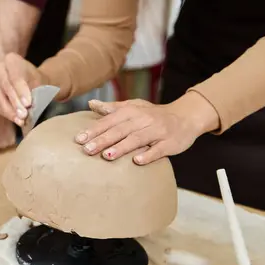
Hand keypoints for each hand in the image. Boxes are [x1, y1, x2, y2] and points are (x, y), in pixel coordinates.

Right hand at [0, 52, 47, 125]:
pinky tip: (16, 120)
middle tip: (24, 115)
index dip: (21, 90)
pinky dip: (7, 113)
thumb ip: (34, 90)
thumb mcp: (38, 81)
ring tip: (21, 120)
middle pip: (6, 86)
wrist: (28, 82)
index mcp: (11, 59)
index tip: (28, 103)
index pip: (15, 76)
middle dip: (15, 102)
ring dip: (10, 110)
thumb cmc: (35, 81)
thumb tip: (29, 105)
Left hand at [74, 93, 219, 164]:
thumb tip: (91, 103)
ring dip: (122, 147)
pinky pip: (159, 150)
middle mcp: (144, 119)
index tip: (79, 139)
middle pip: (121, 130)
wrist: (186, 116)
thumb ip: (112, 108)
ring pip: (138, 139)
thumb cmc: (153, 115)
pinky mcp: (170, 143)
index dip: (94, 129)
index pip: (110, 120)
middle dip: (103, 140)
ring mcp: (158, 131)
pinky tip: (137, 161)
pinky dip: (148, 154)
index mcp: (132, 111)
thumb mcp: (133, 107)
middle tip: (87, 150)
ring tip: (107, 156)